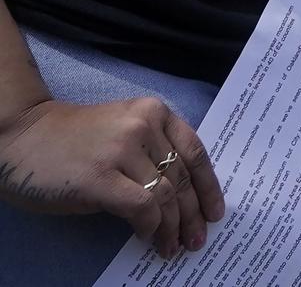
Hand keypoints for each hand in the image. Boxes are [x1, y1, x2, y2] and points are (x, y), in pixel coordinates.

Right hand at [0, 95, 224, 259]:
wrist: (24, 137)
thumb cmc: (73, 140)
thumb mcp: (123, 131)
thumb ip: (153, 150)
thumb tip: (182, 195)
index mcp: (154, 112)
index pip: (196, 152)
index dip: (208, 187)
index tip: (215, 212)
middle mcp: (143, 126)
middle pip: (182, 178)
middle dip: (193, 214)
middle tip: (196, 239)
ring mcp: (122, 150)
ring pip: (165, 196)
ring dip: (172, 228)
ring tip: (172, 247)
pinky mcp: (99, 177)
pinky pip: (142, 207)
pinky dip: (150, 226)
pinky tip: (148, 237)